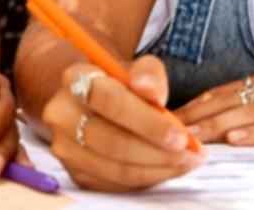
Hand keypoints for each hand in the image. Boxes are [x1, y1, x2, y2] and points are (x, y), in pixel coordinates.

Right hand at [41, 55, 202, 191]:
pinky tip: (166, 168)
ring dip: (158, 170)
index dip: (149, 123)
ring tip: (186, 161)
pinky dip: (146, 179)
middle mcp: (61, 114)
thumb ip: (150, 74)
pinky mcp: (75, 172)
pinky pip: (115, 184)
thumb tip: (152, 92)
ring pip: (116, 169)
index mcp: (75, 79)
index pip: (111, 102)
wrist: (92, 100)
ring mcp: (64, 147)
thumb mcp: (138, 68)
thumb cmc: (120, 83)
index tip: (181, 136)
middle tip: (191, 153)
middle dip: (159, 152)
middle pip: (113, 142)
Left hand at [174, 65, 253, 145]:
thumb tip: (234, 120)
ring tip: (192, 134)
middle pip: (232, 100)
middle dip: (198, 114)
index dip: (197, 104)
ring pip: (252, 111)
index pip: (227, 91)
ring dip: (218, 123)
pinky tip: (238, 140)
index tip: (168, 116)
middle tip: (167, 128)